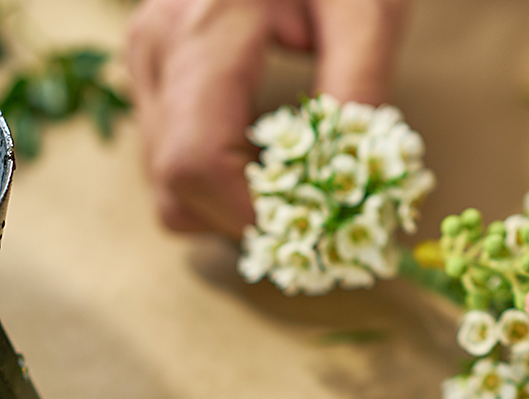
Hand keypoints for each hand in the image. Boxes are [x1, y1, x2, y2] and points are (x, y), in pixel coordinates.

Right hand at [127, 0, 407, 237]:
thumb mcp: (365, 11)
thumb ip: (358, 89)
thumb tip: (349, 174)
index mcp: (203, 33)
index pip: (196, 164)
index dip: (250, 215)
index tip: (311, 231)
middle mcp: (158, 54)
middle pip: (172, 188)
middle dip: (243, 220)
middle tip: (311, 219)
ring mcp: (148, 62)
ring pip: (164, 183)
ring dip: (228, 205)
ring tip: (294, 191)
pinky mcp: (157, 71)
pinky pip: (169, 156)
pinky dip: (216, 179)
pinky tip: (264, 163)